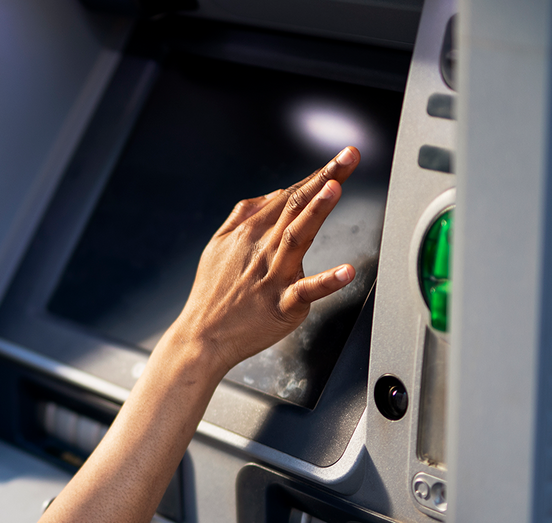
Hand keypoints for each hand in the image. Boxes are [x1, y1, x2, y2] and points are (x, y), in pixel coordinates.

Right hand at [167, 147, 361, 377]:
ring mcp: (272, 276)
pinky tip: (347, 271)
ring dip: (317, 211)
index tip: (342, 158)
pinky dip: (327, 281)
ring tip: (335, 189)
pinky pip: (306, 290)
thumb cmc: (212, 293)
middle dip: (326, 178)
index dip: (317, 175)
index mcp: (249, 232)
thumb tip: (274, 193)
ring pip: (298, 236)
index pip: (289, 196)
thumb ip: (243, 214)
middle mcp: (262, 248)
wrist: (202, 336)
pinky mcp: (282, 305)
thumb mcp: (217, 244)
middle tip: (349, 157)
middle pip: (296, 206)